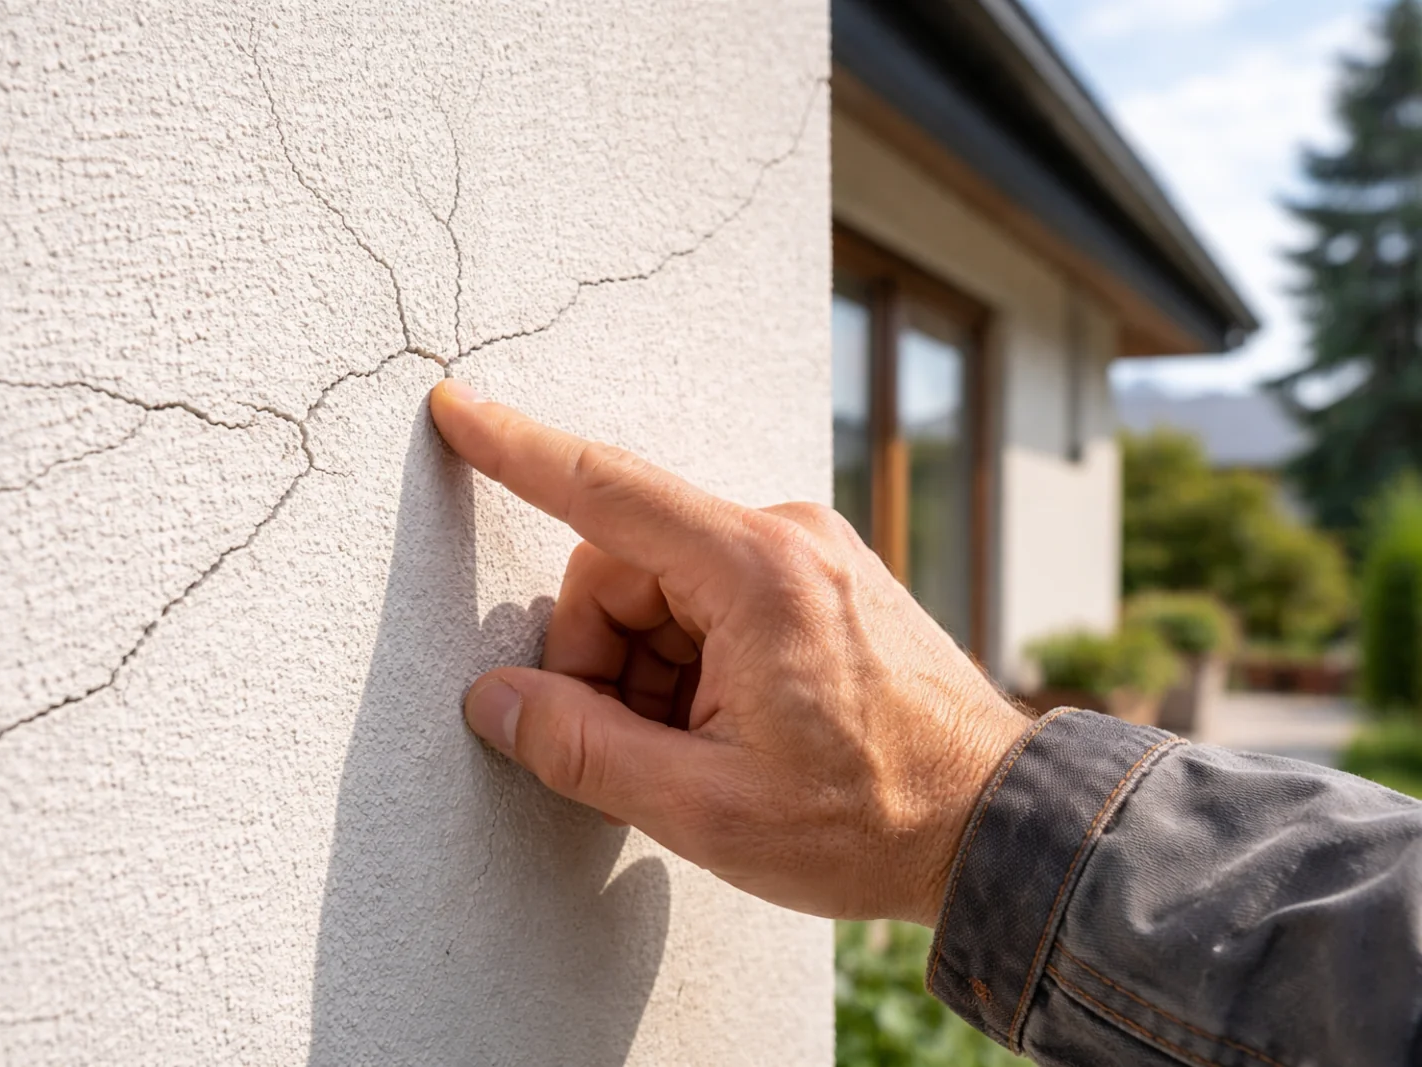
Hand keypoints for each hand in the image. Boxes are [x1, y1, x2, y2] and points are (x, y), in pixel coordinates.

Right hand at [429, 379, 1029, 924]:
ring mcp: (808, 553)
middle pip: (624, 565)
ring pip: (663, 588)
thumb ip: (583, 749)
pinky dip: (689, 662)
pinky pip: (711, 598)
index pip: (607, 491)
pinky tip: (725, 730)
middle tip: (635, 752)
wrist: (994, 824)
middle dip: (602, 658)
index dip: (518, 452)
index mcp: (757, 574)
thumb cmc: (869, 820)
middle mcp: (786, 537)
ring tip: (700, 755)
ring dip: (648, 670)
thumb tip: (495, 702)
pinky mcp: (819, 578)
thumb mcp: (706, 808)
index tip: (456, 410)